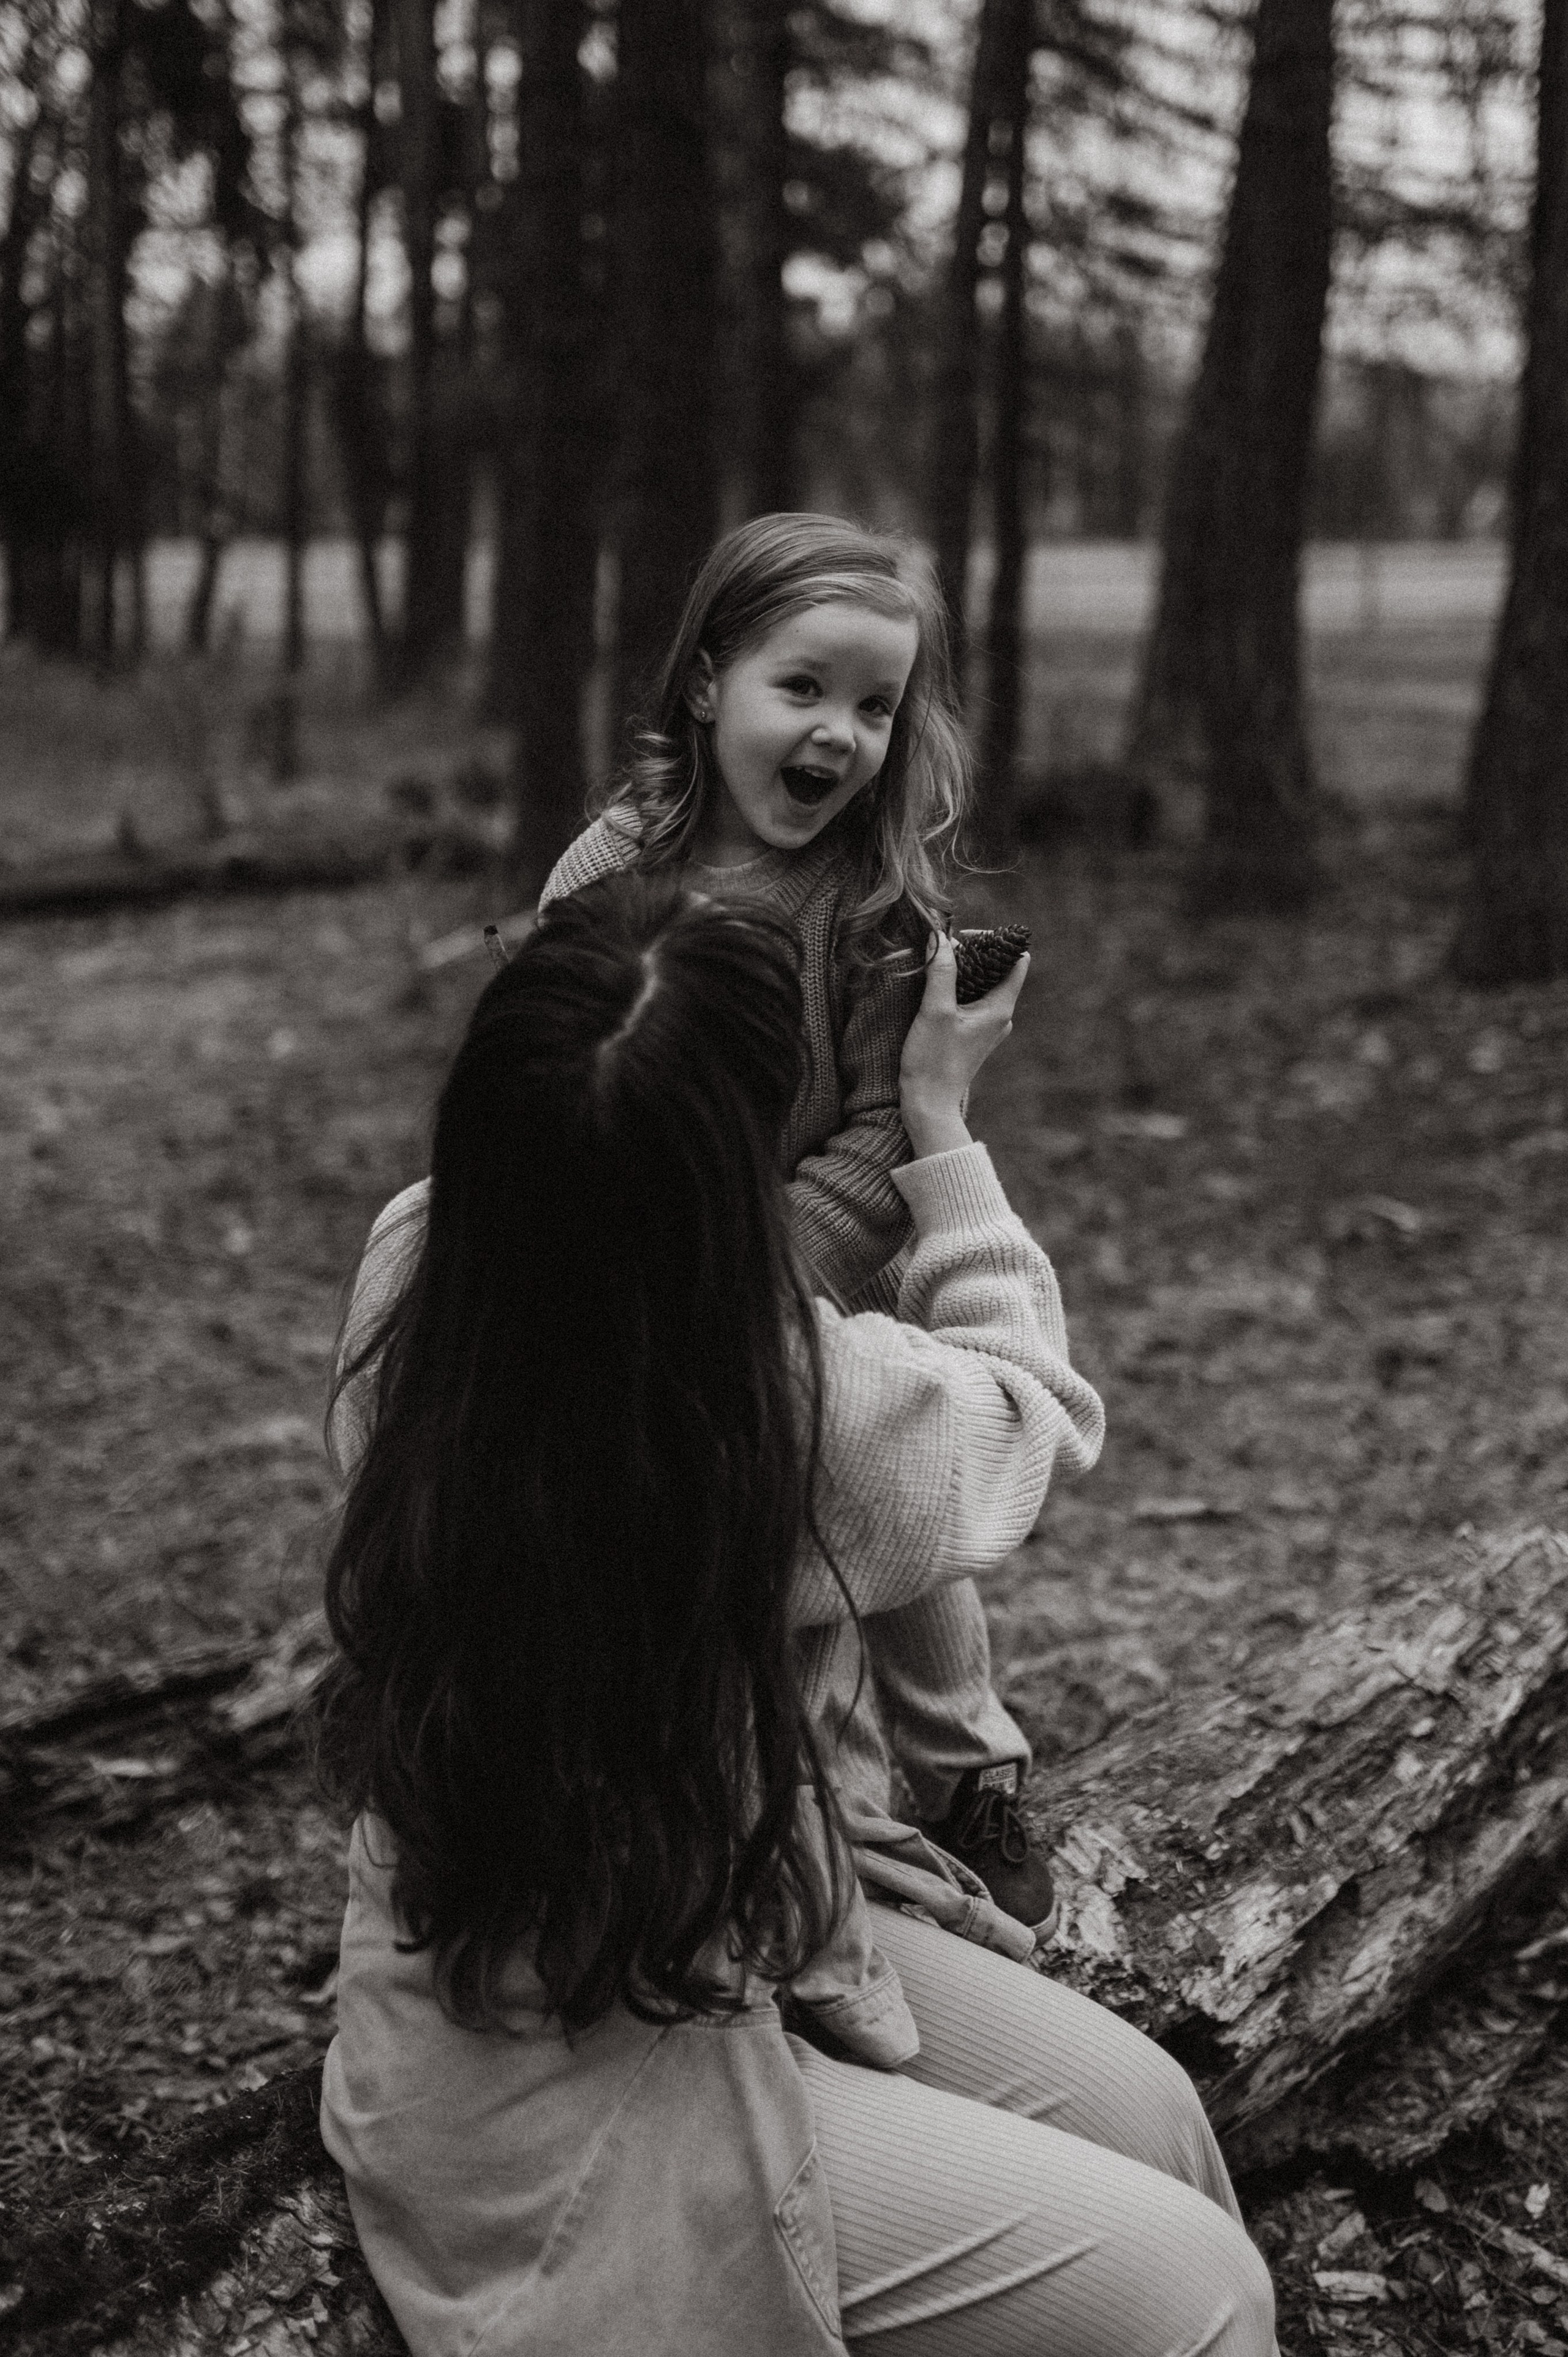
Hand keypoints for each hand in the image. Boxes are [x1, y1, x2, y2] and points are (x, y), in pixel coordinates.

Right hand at [899, 930, 1029, 1158]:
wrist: (928, 1105)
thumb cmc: (933, 1061)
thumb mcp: (935, 1011)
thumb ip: (941, 971)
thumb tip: (941, 937)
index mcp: (1001, 1009)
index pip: (1017, 961)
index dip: (997, 942)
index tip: (967, 938)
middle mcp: (1001, 1017)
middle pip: (999, 970)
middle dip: (974, 953)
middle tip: (946, 948)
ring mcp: (987, 1027)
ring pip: (983, 985)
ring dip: (964, 970)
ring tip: (938, 964)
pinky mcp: (972, 1034)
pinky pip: (972, 1001)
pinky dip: (958, 987)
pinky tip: (934, 987)